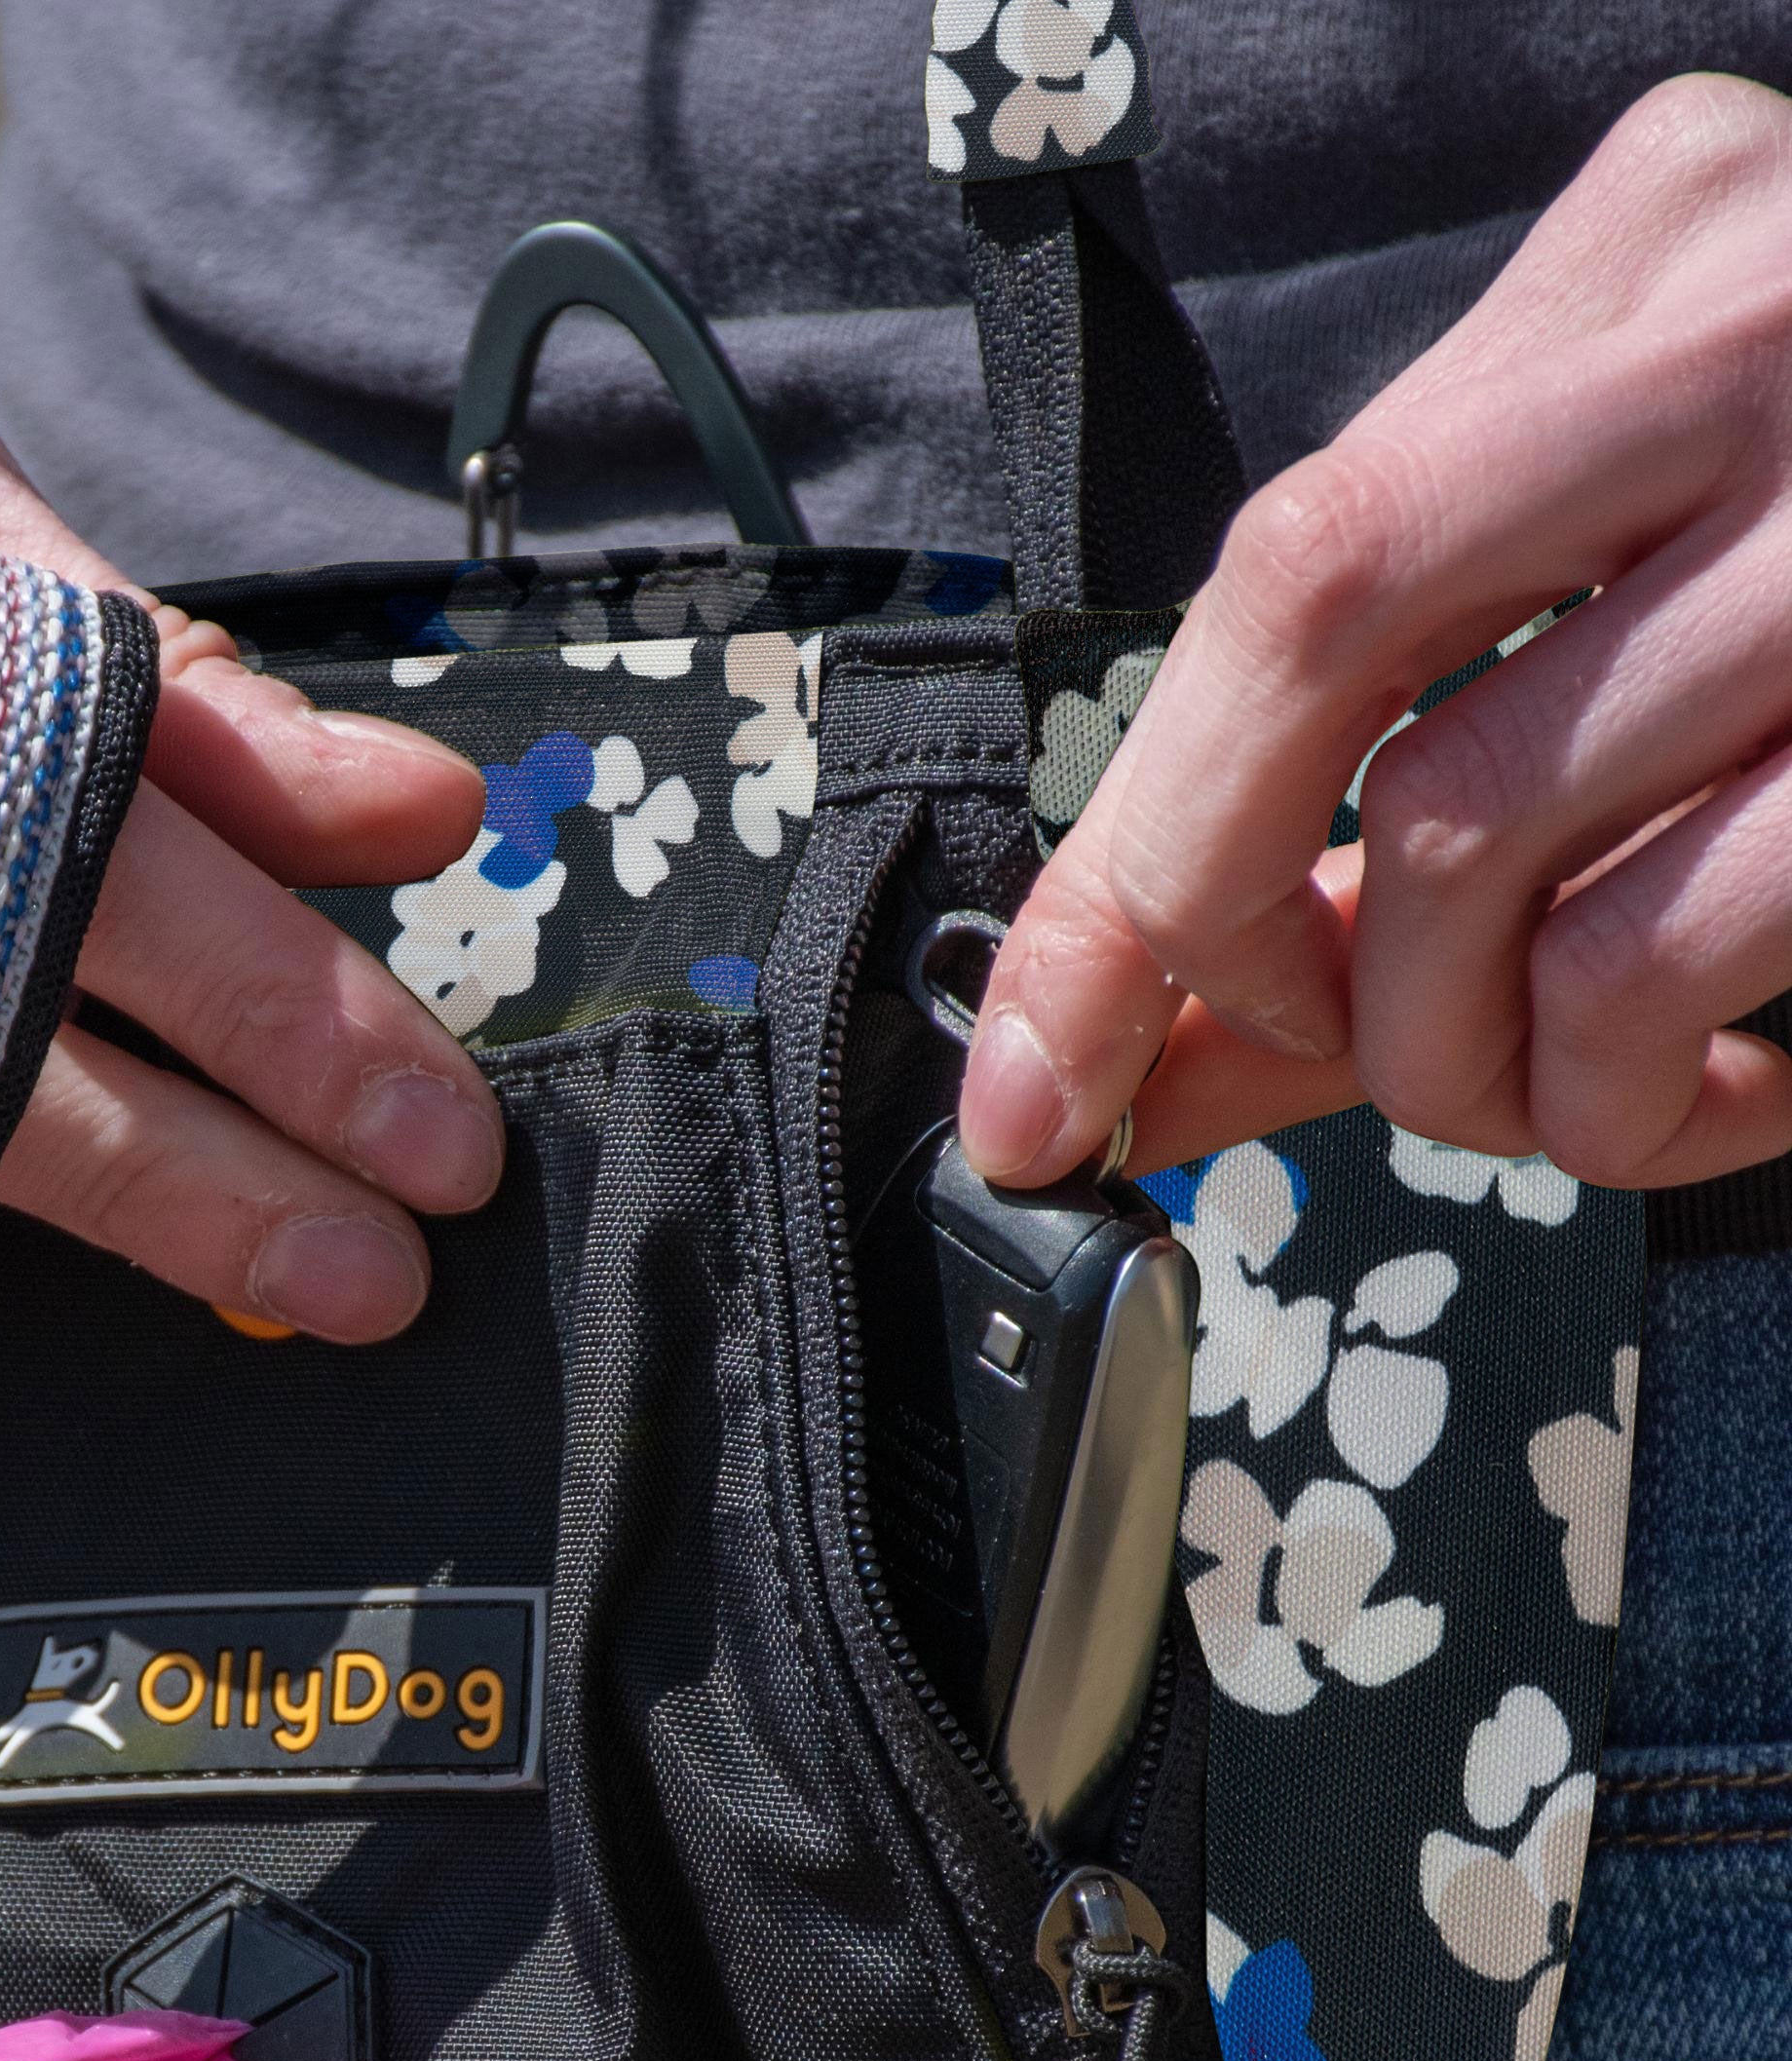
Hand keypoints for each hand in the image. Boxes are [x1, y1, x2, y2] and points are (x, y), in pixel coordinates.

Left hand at [959, 73, 1791, 1195]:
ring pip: (1490, 846)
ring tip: (1554, 1098)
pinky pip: (1688, 952)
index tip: (1033, 1087)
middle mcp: (1761, 326)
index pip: (1275, 577)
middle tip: (1334, 1053)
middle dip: (1246, 932)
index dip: (1116, 875)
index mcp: (1648, 265)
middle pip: (1321, 627)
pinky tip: (1714, 1097)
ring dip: (1465, 1067)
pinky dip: (1647, 1103)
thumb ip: (1367, 826)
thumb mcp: (1623, 621)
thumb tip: (1117, 1058)